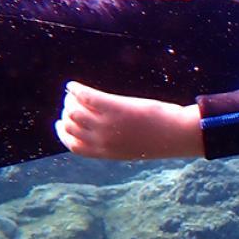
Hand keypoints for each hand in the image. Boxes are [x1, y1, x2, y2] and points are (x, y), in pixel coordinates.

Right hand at [55, 81, 203, 159]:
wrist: (177, 135)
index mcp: (106, 153)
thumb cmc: (161, 139)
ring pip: (74, 111)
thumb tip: (106, 133)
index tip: (60, 124)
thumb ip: (115, 143)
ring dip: (70, 101)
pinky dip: (76, 90)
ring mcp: (106, 124)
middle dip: (67, 114)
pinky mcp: (114, 107)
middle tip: (70, 103)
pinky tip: (73, 85)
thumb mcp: (132, 147)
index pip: (73, 147)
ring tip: (73, 94)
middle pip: (71, 126)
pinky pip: (86, 97)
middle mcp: (101, 140)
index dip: (63, 134)